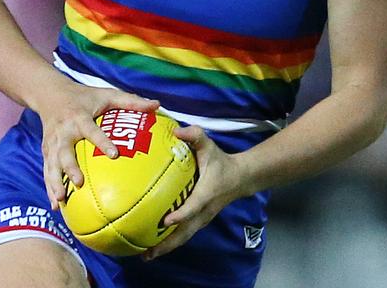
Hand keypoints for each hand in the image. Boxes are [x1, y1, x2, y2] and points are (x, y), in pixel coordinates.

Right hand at [35, 82, 158, 209]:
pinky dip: (49, 187)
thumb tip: (157, 105)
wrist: (50, 94)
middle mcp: (63, 131)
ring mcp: (53, 143)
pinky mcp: (46, 151)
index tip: (114, 154)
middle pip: (65, 151)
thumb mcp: (107, 94)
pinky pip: (47, 170)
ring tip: (60, 199)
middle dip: (70, 167)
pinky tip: (56, 205)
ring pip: (52, 164)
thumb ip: (130, 101)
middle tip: (79, 182)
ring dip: (55, 182)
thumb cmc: (85, 97)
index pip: (91, 130)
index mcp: (79, 117)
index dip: (102, 141)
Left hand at [142, 126, 246, 259]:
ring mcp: (202, 219)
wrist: (240, 178)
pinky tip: (154, 247)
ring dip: (166, 248)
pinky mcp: (199, 221)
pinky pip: (184, 235)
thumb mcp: (209, 145)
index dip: (181, 214)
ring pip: (183, 237)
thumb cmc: (221, 162)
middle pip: (185, 232)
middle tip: (147, 253)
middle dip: (166, 243)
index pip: (193, 206)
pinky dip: (170, 243)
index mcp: (206, 193)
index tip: (166, 221)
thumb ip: (194, 135)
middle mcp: (203, 211)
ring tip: (146, 256)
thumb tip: (176, 131)